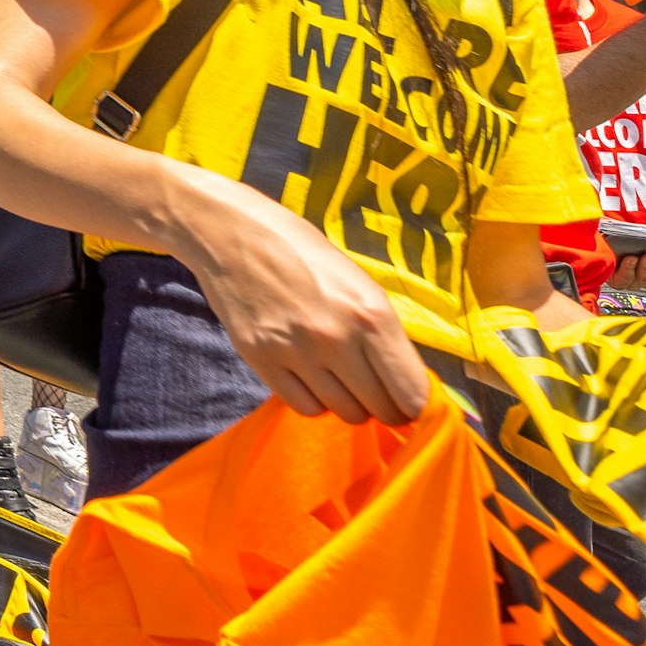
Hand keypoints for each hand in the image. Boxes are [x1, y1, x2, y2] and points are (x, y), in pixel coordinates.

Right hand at [176, 174, 427, 424]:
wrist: (231, 233)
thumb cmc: (303, 251)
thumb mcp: (359, 284)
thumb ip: (382, 333)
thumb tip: (403, 382)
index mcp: (372, 314)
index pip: (411, 393)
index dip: (414, 405)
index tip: (407, 402)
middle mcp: (337, 339)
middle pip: (379, 409)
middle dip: (383, 406)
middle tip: (373, 390)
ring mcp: (296, 352)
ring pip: (343, 412)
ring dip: (347, 402)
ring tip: (338, 377)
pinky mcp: (261, 360)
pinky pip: (304, 407)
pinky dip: (313, 400)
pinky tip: (309, 376)